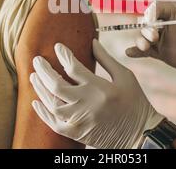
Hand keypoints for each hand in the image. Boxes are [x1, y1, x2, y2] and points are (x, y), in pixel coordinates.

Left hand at [29, 40, 164, 148]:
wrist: (141, 134)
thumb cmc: (135, 103)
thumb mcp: (125, 77)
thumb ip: (106, 59)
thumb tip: (92, 41)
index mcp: (100, 88)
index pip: (73, 67)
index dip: (63, 54)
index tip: (58, 47)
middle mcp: (87, 104)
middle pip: (56, 84)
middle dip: (43, 70)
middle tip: (37, 60)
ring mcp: (80, 120)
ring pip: (51, 103)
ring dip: (40, 89)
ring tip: (34, 76)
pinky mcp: (77, 133)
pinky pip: (54, 124)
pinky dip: (43, 113)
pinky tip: (36, 102)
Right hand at [126, 2, 175, 81]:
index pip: (157, 7)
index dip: (152, 13)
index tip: (153, 23)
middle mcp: (169, 24)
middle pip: (147, 22)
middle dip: (146, 28)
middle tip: (155, 38)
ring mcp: (165, 39)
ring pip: (144, 37)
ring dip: (140, 40)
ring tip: (145, 47)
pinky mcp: (164, 54)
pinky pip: (147, 52)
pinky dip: (137, 52)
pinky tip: (130, 53)